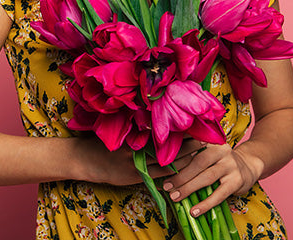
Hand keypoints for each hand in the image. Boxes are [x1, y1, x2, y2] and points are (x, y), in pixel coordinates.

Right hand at [73, 136, 203, 185]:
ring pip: (166, 165)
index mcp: (136, 135)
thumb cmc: (103, 140)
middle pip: (169, 148)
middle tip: (206, 141)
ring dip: (184, 160)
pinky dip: (171, 175)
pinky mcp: (135, 178)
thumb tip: (156, 115)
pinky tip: (183, 173)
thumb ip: (137, 125)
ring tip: (200, 156)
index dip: (180, 130)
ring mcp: (137, 165)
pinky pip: (158, 178)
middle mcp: (139, 150)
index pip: (164, 132)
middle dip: (188, 145)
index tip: (196, 125)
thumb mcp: (120, 129)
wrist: (86, 159)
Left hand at [161, 142, 263, 215]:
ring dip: (189, 188)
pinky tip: (194, 211)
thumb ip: (191, 156)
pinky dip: (205, 204)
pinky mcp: (237, 180)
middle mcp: (220, 149)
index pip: (190, 148)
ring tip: (175, 197)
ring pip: (207, 176)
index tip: (160, 169)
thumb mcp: (207, 153)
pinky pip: (219, 193)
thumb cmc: (219, 161)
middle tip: (166, 186)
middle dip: (179, 175)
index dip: (174, 159)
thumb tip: (164, 170)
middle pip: (197, 162)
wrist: (248, 166)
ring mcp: (230, 164)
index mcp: (210, 140)